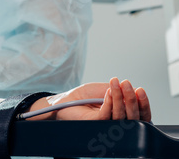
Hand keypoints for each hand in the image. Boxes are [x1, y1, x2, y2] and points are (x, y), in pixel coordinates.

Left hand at [28, 77, 151, 121]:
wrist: (66, 99)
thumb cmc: (85, 95)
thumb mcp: (105, 89)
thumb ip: (120, 91)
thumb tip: (134, 91)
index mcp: (122, 115)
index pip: (139, 113)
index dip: (142, 103)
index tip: (140, 89)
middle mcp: (116, 123)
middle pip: (133, 116)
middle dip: (132, 98)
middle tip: (127, 83)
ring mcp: (106, 125)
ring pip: (120, 116)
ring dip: (120, 97)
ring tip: (117, 83)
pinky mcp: (94, 125)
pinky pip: (106, 115)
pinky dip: (109, 102)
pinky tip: (109, 92)